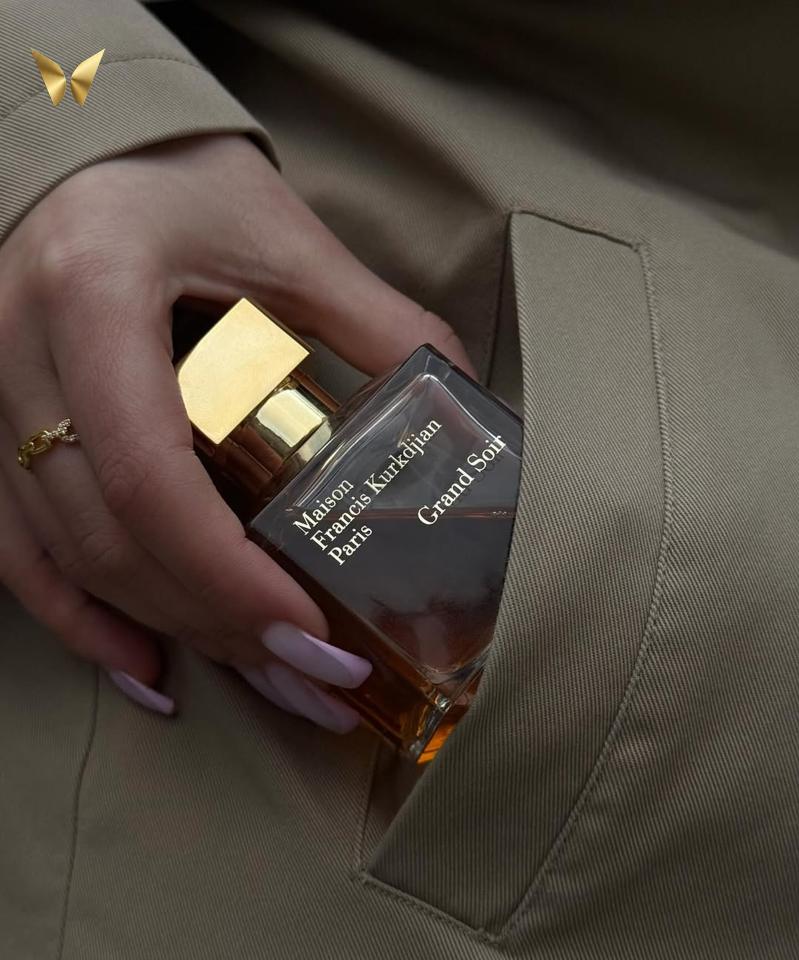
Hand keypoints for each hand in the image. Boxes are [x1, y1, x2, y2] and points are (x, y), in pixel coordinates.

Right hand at [0, 133, 467, 727]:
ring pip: (64, 556)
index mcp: (92, 294)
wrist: (81, 147)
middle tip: (315, 678)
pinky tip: (149, 666)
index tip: (309, 633)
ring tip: (266, 679)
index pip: (145, 471)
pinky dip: (78, 618)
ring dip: (169, 631)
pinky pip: (15, 548)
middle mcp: (18, 353)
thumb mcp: (281, 234)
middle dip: (217, 624)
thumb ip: (371, 320)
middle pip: (109, 535)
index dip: (225, 574)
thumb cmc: (175, 172)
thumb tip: (461, 401)